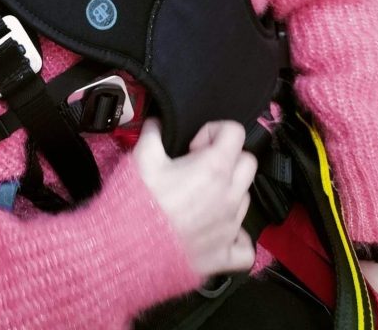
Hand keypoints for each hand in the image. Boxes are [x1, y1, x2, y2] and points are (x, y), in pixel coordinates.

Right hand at [132, 118, 256, 278]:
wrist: (130, 246)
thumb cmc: (139, 199)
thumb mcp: (143, 155)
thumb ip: (153, 131)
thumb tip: (157, 122)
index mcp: (214, 167)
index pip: (235, 133)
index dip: (214, 132)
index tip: (194, 145)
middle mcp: (229, 196)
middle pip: (248, 163)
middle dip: (228, 159)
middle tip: (200, 166)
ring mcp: (230, 227)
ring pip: (245, 200)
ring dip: (228, 194)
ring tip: (200, 198)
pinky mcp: (224, 256)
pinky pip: (245, 247)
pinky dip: (237, 238)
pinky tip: (218, 231)